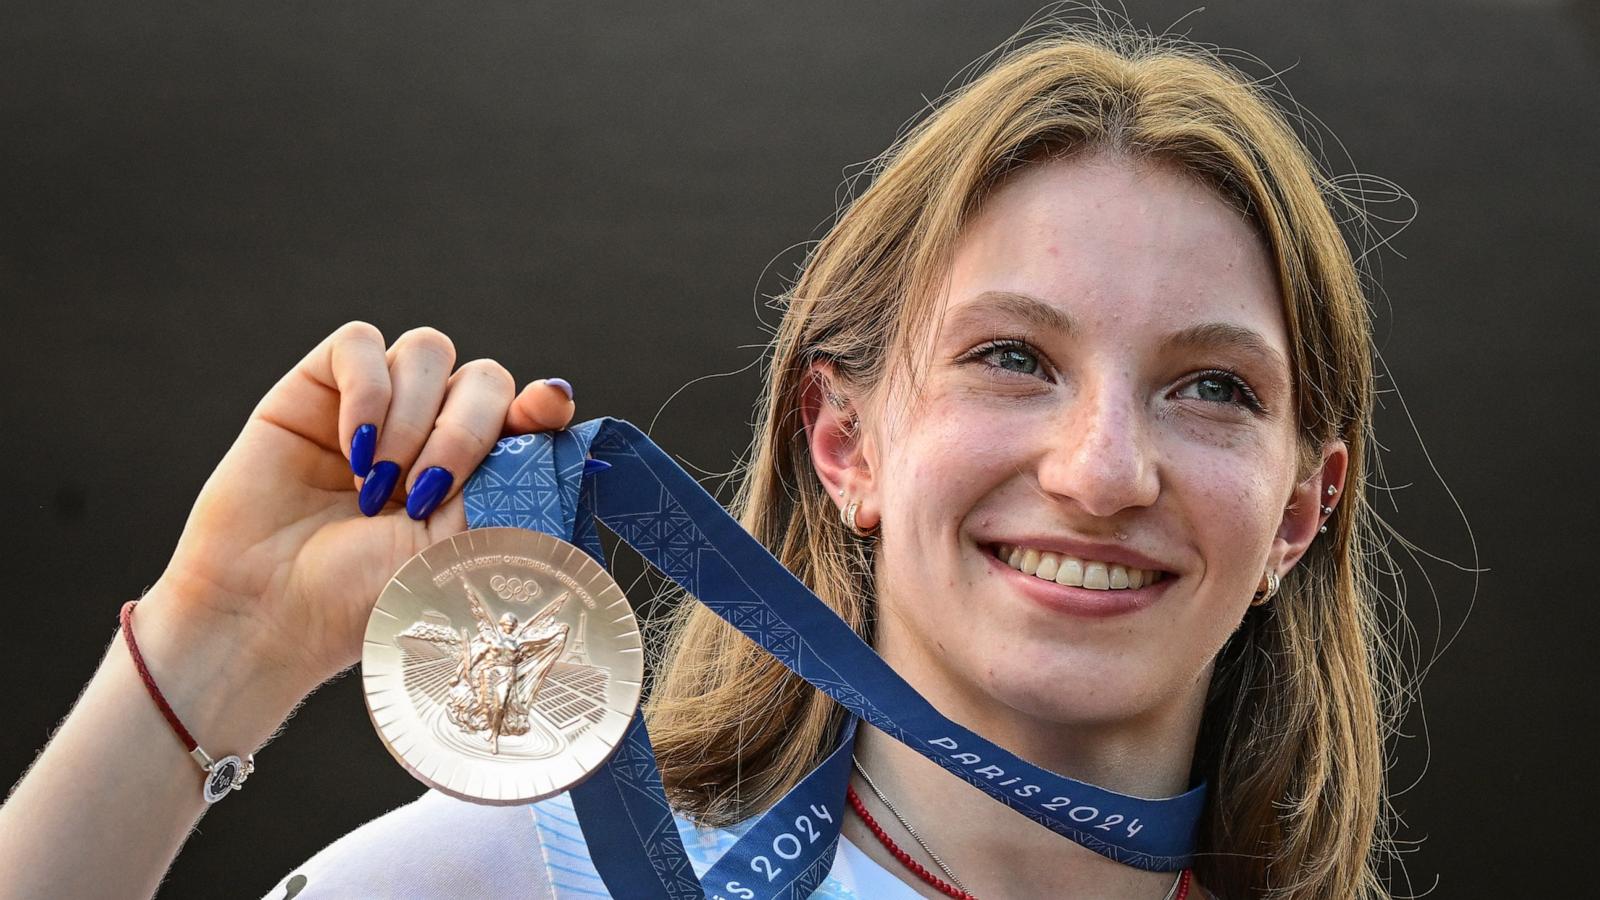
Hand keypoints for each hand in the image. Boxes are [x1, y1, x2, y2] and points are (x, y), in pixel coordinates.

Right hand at [151, 322, 575, 699]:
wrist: (273, 612)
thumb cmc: (368, 597)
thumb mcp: (462, 547)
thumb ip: (511, 480)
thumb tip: (557, 405)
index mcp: (481, 474)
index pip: (530, 412)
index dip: (544, 404)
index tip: (547, 411)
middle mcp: (432, 433)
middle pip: (485, 378)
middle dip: (465, 431)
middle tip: (425, 496)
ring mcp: (378, 407)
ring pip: (428, 351)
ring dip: (412, 417)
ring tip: (380, 485)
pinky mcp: (318, 389)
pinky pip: (360, 343)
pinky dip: (367, 389)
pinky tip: (353, 448)